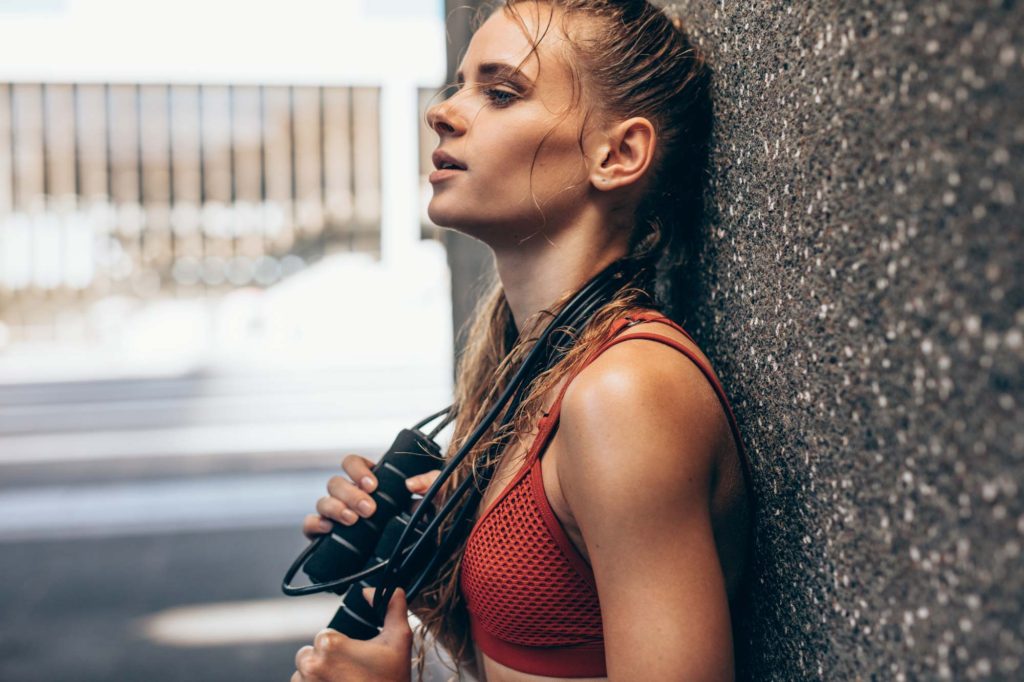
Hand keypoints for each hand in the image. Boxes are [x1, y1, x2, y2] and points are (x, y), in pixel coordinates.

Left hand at [291, 588, 411, 681]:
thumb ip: (393, 608)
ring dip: (317, 678)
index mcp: (329, 644)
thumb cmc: (391, 681)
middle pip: (310, 654)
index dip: (342, 645)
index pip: (325, 635)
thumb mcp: (399, 641)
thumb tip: (387, 590)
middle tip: (350, 672)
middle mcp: (310, 665)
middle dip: (326, 661)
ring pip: (303, 675)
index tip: (355, 657)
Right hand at [302, 455, 441, 539]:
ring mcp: (336, 517)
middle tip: (369, 509)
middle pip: (336, 483)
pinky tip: (328, 529)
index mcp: (369, 483)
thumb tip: (411, 483)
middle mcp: (349, 497)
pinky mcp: (327, 539)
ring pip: (323, 502)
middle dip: (351, 494)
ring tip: (352, 520)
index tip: (373, 485)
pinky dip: (315, 525)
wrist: (415, 564)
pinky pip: (310, 526)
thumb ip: (431, 482)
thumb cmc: (422, 525)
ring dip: (335, 508)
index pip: (352, 464)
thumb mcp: (435, 499)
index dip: (358, 469)